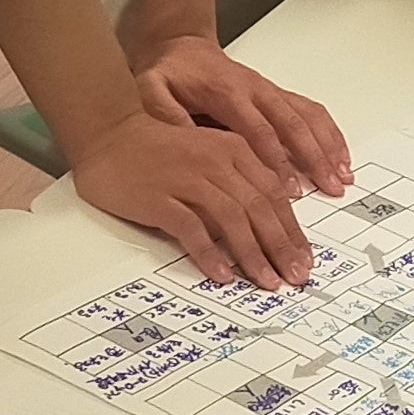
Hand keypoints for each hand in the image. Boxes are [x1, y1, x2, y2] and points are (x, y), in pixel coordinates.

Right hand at [68, 104, 314, 288]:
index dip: (293, 229)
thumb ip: (239, 180)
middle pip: (260, 208)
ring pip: (232, 219)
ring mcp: (187, 179)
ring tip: (267, 280)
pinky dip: (209, 253)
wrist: (109, 134)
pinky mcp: (159, 198)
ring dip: (253, 254)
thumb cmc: (159, 149)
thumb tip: (268, 222)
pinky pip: (191, 229)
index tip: (305, 258)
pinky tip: (222, 274)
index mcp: (233, 149)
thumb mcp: (210, 154)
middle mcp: (215, 162)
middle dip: (282, 247)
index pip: (274, 194)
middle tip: (296, 276)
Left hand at [130, 33, 353, 199]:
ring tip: (343, 177)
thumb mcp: (151, 89)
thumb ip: (165, 114)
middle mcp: (256, 90)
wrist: (181, 46)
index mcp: (228, 92)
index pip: (258, 129)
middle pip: (293, 124)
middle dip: (314, 157)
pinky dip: (330, 134)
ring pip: (308, 117)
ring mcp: (270, 91)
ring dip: (328, 147)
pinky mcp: (277, 96)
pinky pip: (310, 112)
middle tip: (329, 186)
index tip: (289, 187)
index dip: (275, 159)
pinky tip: (341, 157)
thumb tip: (185, 142)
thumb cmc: (169, 72)